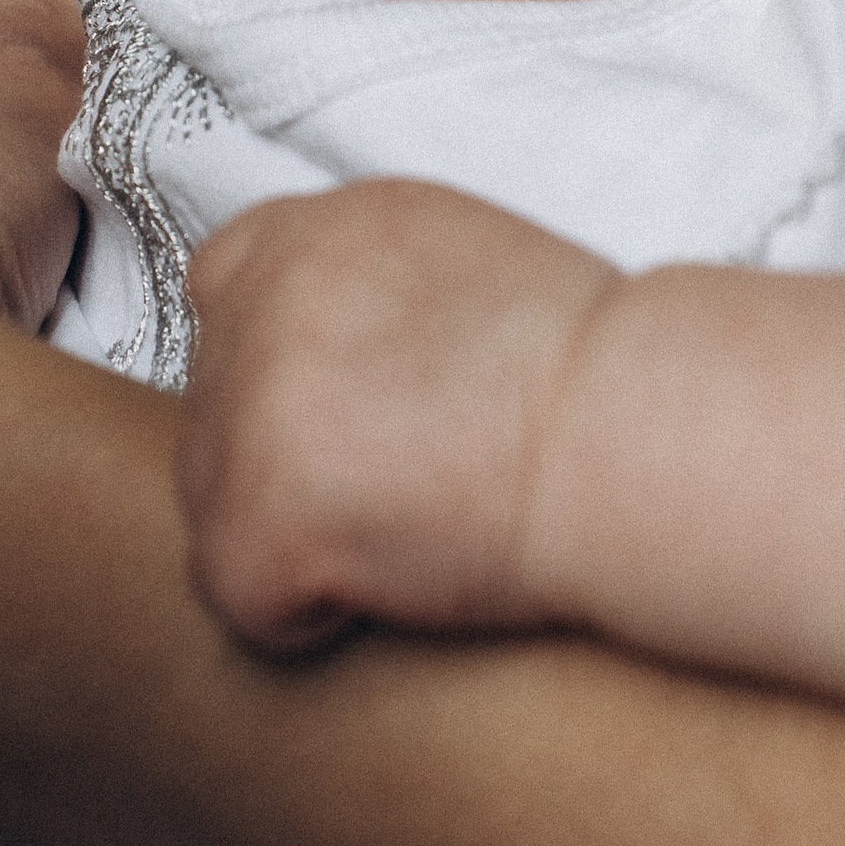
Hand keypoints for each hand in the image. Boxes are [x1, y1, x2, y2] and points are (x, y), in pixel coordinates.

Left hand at [177, 179, 615, 655]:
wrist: (628, 428)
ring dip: (296, 533)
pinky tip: (404, 576)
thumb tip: (322, 362)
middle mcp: (257, 301)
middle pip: (215, 405)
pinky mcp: (250, 517)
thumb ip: (364, 291)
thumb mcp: (461, 261)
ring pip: (216, 505)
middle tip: (406, 475)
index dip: (283, 362)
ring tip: (416, 520)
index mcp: (314, 230)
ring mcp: (241, 407)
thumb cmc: (591, 367)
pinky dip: (309, 616)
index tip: (356, 405)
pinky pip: (244, 598)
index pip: (226, 284)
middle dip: (285, 456)